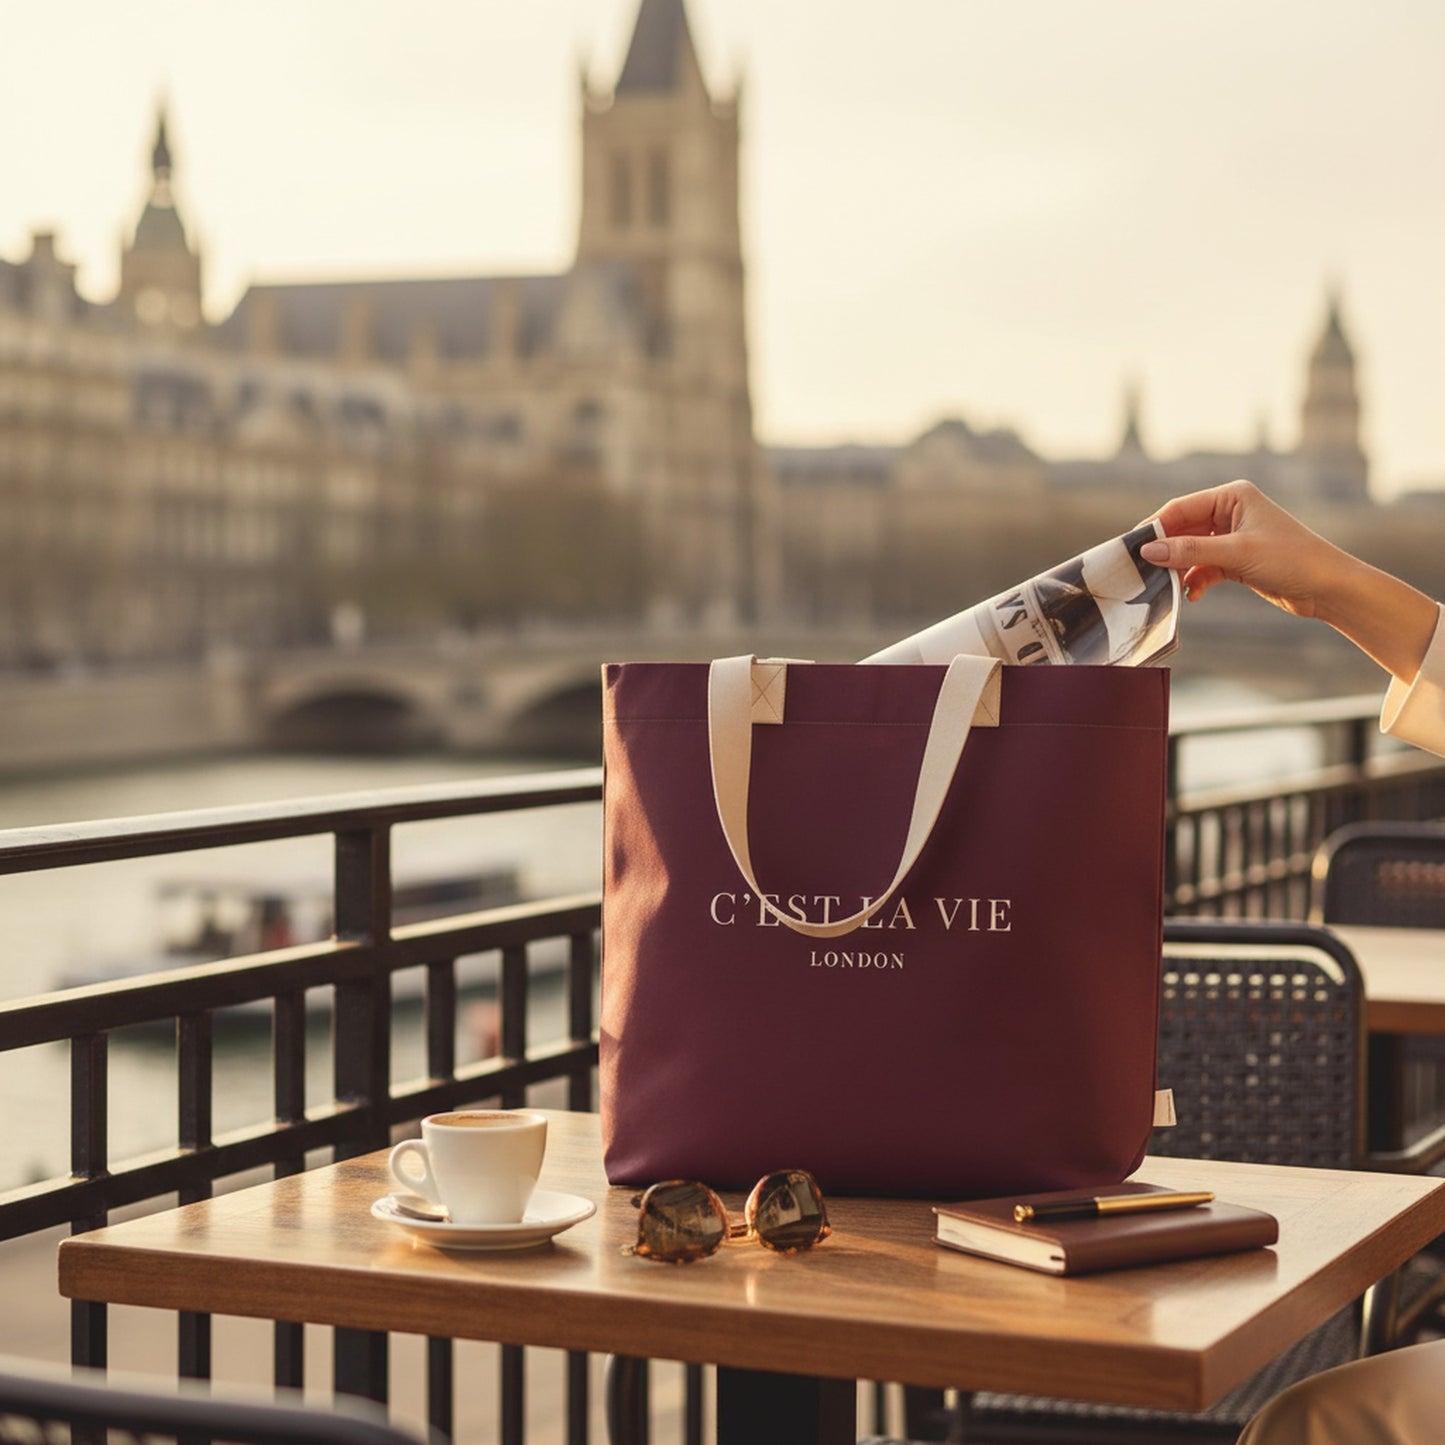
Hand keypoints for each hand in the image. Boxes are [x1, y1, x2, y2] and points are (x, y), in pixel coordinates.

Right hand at [1138, 479, 1335, 613]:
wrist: (1329, 588)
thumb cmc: (1292, 559)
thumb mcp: (1236, 553)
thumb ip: (1189, 551)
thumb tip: (1148, 552)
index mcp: (1233, 496)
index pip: (1181, 508)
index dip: (1155, 527)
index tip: (1132, 549)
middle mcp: (1231, 512)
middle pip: (1182, 529)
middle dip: (1165, 551)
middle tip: (1141, 570)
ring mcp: (1233, 537)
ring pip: (1191, 551)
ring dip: (1180, 569)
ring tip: (1165, 585)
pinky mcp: (1237, 560)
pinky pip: (1204, 567)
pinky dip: (1196, 580)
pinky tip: (1192, 595)